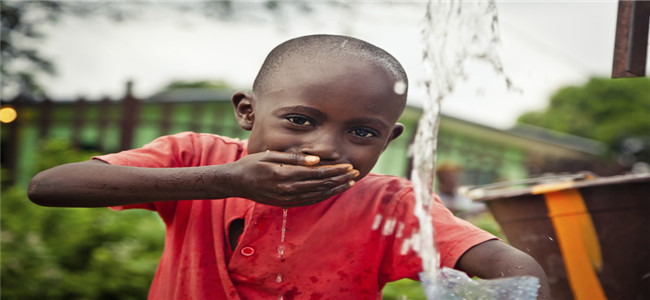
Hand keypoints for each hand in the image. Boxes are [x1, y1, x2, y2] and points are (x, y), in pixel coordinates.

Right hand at [225, 150, 358, 206]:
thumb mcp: (270, 155)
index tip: (348, 166)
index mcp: (285, 175)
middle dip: (340, 179)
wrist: (236, 182)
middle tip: (355, 173)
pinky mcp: (285, 203)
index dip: (336, 170)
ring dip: (335, 189)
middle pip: (321, 185)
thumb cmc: (252, 164)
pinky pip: (309, 201)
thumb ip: (294, 158)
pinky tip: (332, 191)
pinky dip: (323, 196)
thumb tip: (317, 160)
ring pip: (317, 195)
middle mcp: (288, 189)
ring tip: (348, 183)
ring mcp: (287, 198)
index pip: (318, 173)